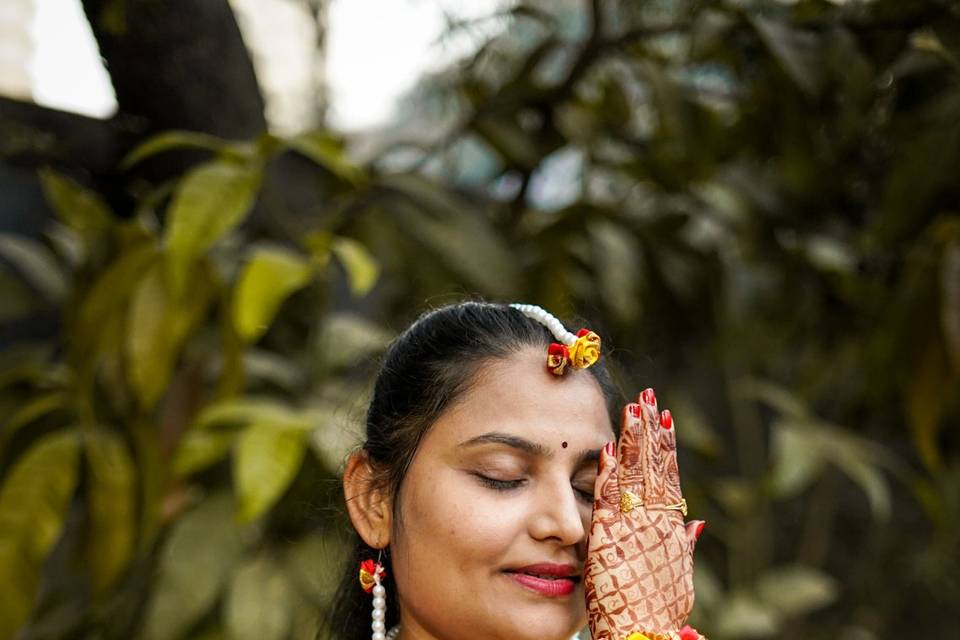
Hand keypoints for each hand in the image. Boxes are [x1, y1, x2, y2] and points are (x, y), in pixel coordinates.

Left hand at [584, 389, 703, 638]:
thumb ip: (685, 544)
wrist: (641, 637)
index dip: (666, 444)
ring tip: (633, 408)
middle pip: (653, 467)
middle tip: (648, 395)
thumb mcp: (679, 575)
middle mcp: (654, 522)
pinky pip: (608, 500)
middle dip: (650, 429)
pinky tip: (608, 450)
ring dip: (633, 441)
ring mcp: (633, 528)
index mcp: (670, 526)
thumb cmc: (657, 610)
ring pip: (634, 475)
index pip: (668, 475)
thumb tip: (696, 522)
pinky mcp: (609, 540)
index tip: (664, 414)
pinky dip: (609, 475)